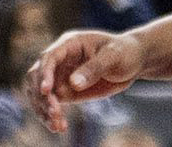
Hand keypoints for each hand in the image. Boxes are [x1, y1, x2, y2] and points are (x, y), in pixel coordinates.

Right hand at [29, 30, 146, 131]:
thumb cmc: (124, 52)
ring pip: (41, 92)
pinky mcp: (67, 91)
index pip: (49, 58)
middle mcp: (60, 59)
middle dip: (42, 95)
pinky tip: (59, 127)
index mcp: (69, 44)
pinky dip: (51, 115)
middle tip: (55, 113)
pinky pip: (52, 103)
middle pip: (38, 76)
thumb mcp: (112, 56)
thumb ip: (93, 69)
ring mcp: (62, 76)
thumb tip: (73, 84)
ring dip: (43, 108)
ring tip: (56, 126)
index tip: (46, 91)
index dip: (44, 74)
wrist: (133, 62)